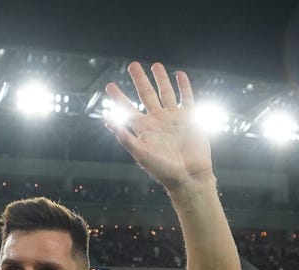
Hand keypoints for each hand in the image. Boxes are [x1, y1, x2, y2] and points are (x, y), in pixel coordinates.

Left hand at [104, 62, 212, 190]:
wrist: (188, 176)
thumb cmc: (163, 169)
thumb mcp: (141, 153)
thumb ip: (125, 137)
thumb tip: (107, 120)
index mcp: (144, 129)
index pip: (128, 109)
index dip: (118, 98)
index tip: (109, 85)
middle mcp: (158, 121)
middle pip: (146, 95)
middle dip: (140, 80)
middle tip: (132, 65)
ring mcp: (174, 118)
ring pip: (166, 93)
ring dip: (161, 79)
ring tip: (156, 65)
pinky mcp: (190, 119)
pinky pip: (187, 99)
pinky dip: (184, 87)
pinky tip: (179, 75)